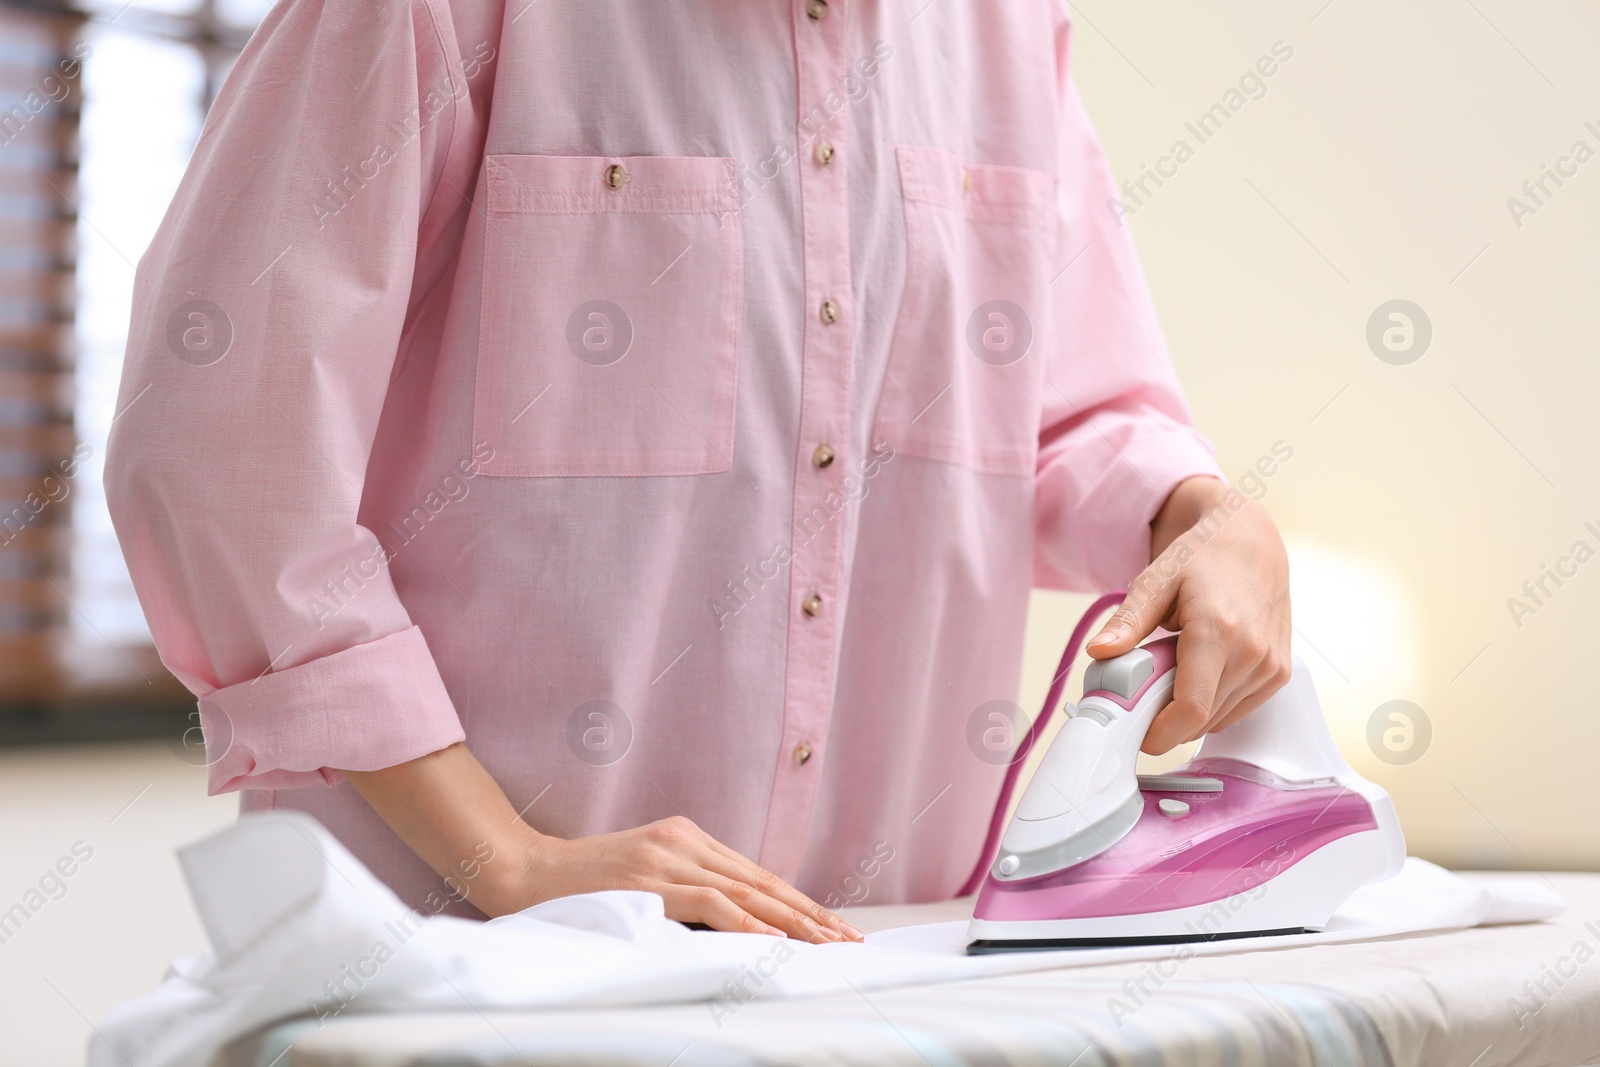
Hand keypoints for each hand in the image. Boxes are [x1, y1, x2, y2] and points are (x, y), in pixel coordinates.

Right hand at [513, 816, 863, 942]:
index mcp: (684, 837)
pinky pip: (711, 904)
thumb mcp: (642, 879)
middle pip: (761, 881)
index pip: (755, 873)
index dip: (798, 901)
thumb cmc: (579, 886)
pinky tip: (774, 941)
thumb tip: (734, 925)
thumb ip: (684, 890)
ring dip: (792, 923)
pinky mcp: (650, 880)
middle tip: (849, 939)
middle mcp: (682, 841)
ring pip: (746, 893)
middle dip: (810, 914)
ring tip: (826, 945)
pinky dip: (747, 923)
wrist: (522, 872)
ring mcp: (667, 858)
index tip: (832, 925)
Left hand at [1085, 476, 1291, 754]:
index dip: (1159, 733)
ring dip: (1187, 711)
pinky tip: (1195, 675)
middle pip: (1200, 720)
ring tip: (1170, 672)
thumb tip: (1098, 652)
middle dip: (1165, 719)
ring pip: (1217, 720)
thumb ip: (1128, 622)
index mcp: (1220, 631)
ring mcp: (1270, 666)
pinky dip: (1210, 705)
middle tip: (1141, 693)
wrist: (1249, 541)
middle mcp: (1252, 653)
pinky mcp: (1278, 673)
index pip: (1190, 709)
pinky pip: (1236, 711)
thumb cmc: (1201, 556)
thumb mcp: (1155, 581)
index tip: (1135, 732)